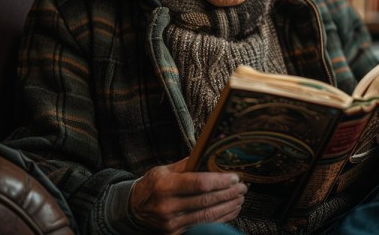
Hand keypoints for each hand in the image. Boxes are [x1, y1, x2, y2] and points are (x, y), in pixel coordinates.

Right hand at [129, 158, 246, 234]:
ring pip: (207, 216)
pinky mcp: (176, 234)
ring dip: (228, 206)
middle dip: (228, 193)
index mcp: (166, 186)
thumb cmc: (153, 184)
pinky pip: (203, 226)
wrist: (135, 208)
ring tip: (240, 197)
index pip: (199, 183)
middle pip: (206, 200)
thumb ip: (188, 164)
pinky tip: (231, 210)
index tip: (234, 176)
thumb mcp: (166, 169)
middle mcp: (168, 207)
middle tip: (243, 186)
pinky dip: (221, 218)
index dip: (219, 181)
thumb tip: (211, 152)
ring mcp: (172, 224)